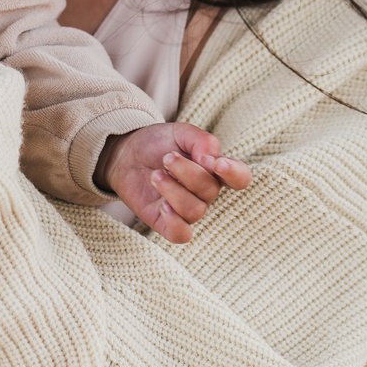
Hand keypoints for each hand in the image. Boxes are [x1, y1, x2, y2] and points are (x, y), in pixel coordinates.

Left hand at [98, 123, 252, 245]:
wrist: (126, 154)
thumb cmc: (158, 144)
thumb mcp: (180, 132)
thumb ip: (201, 141)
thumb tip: (212, 159)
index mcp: (214, 169)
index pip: (240, 178)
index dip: (235, 173)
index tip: (216, 163)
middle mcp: (205, 193)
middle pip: (210, 191)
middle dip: (187, 172)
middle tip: (167, 157)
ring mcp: (186, 209)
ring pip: (195, 211)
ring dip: (173, 190)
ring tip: (155, 175)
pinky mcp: (166, 223)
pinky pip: (181, 234)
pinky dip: (174, 221)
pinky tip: (162, 205)